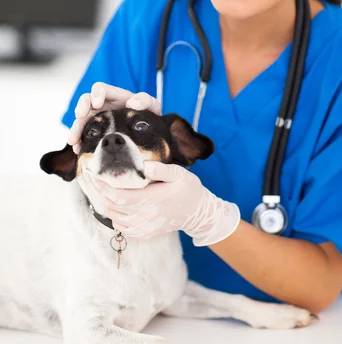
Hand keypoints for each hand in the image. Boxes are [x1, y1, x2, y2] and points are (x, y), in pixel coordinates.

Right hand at [68, 83, 159, 152]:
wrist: (148, 133)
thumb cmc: (148, 114)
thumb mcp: (151, 105)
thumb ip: (145, 100)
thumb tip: (132, 103)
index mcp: (114, 96)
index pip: (100, 89)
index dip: (96, 93)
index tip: (97, 103)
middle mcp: (102, 106)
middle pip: (85, 102)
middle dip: (80, 108)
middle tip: (80, 117)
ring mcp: (97, 119)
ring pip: (81, 120)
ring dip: (75, 128)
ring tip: (73, 140)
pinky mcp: (95, 133)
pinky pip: (83, 136)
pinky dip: (79, 142)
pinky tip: (78, 150)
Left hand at [83, 161, 240, 246]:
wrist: (198, 213)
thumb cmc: (188, 189)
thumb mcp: (179, 174)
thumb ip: (161, 170)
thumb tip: (143, 166)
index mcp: (151, 200)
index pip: (118, 196)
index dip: (101, 186)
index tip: (91, 172)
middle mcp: (144, 217)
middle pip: (110, 207)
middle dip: (94, 191)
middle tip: (86, 176)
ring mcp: (143, 228)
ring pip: (112, 218)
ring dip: (100, 202)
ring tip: (93, 186)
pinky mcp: (143, 233)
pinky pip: (120, 226)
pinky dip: (110, 214)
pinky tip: (107, 202)